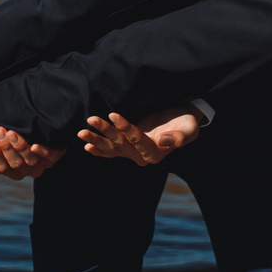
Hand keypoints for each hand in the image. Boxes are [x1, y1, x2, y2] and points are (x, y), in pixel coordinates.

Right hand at [0, 126, 64, 179]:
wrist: (45, 129)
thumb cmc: (20, 135)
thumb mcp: (6, 144)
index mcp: (14, 171)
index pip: (2, 168)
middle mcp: (28, 170)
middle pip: (15, 164)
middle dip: (5, 147)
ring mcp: (42, 164)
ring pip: (30, 161)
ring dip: (20, 147)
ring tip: (11, 133)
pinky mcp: (56, 155)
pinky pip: (50, 157)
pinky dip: (42, 152)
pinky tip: (35, 145)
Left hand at [77, 108, 202, 165]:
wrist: (182, 120)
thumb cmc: (186, 122)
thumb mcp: (189, 128)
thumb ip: (179, 137)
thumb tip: (163, 140)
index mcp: (157, 153)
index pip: (138, 141)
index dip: (125, 128)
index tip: (114, 114)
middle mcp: (143, 157)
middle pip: (121, 145)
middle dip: (105, 132)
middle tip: (91, 119)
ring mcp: (134, 153)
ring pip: (113, 148)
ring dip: (97, 140)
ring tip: (82, 132)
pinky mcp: (128, 148)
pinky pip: (112, 152)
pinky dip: (100, 150)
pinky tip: (87, 147)